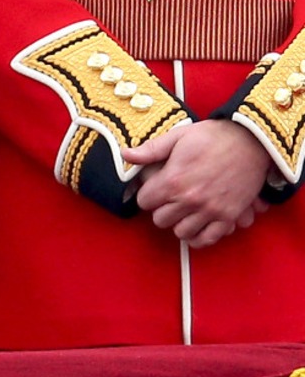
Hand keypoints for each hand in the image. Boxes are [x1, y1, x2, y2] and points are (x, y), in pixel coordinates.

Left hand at [122, 121, 270, 247]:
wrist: (250, 142)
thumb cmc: (212, 136)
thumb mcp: (178, 137)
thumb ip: (150, 150)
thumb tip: (125, 154)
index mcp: (173, 180)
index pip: (144, 201)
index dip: (146, 194)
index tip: (154, 188)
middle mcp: (190, 199)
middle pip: (160, 220)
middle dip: (161, 209)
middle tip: (169, 199)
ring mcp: (210, 211)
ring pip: (181, 233)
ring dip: (179, 223)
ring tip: (183, 211)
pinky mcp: (227, 217)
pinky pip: (206, 239)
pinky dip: (198, 236)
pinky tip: (196, 225)